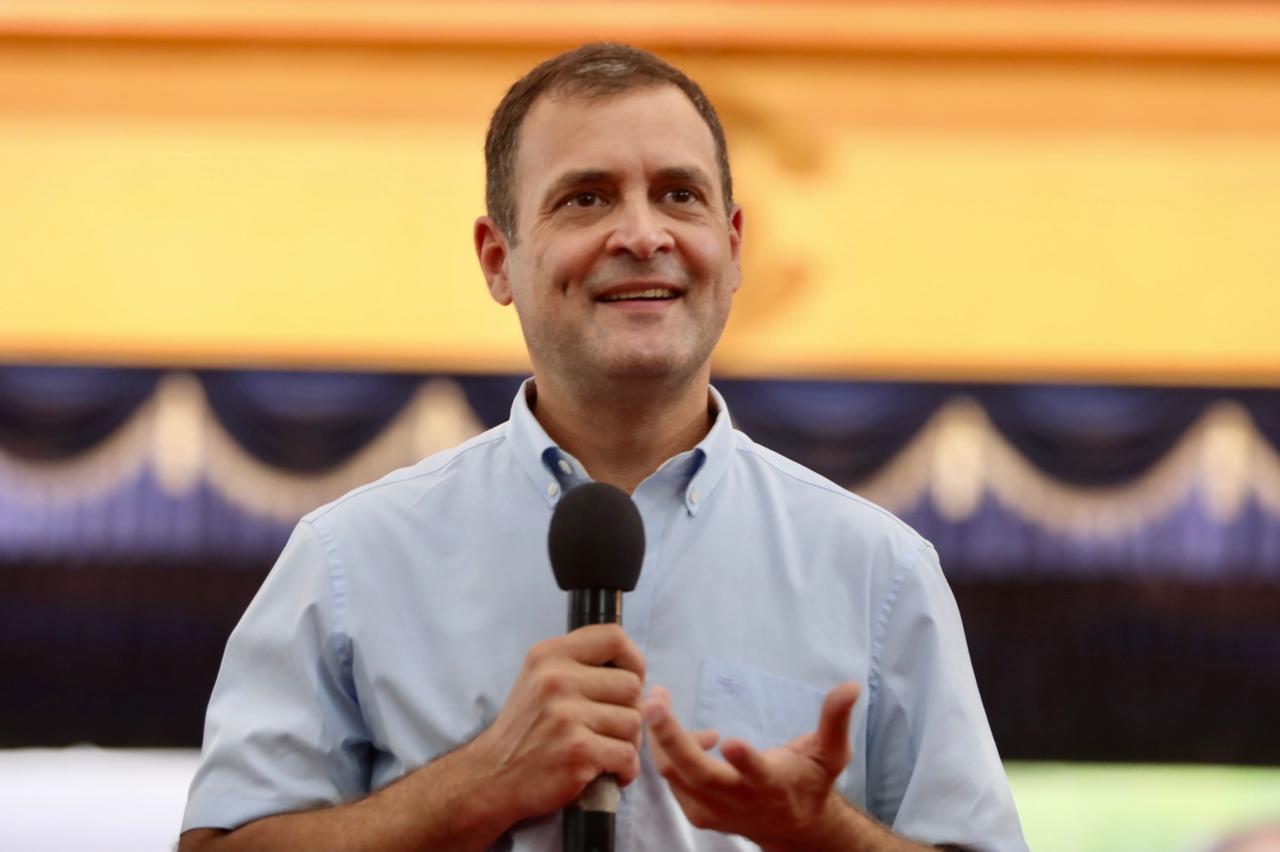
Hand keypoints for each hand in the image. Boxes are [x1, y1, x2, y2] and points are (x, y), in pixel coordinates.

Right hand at [466, 624, 645, 824]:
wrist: (491, 777)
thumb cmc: (525, 729)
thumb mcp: (539, 678)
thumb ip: (579, 663)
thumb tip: (632, 665)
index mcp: (549, 655)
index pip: (613, 637)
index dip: (633, 659)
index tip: (629, 681)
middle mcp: (556, 679)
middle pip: (632, 685)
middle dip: (630, 710)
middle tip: (609, 728)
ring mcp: (566, 716)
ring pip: (634, 722)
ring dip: (627, 742)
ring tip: (602, 749)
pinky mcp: (577, 751)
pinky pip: (628, 755)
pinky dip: (624, 769)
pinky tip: (605, 771)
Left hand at [643, 681, 860, 850]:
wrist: (793, 829)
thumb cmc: (809, 782)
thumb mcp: (830, 753)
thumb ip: (835, 720)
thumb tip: (851, 687)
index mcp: (772, 784)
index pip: (756, 774)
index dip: (744, 760)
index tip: (730, 739)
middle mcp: (738, 800)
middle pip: (696, 772)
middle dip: (671, 736)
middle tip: (655, 700)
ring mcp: (712, 810)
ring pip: (674, 774)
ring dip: (661, 737)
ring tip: (661, 701)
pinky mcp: (696, 813)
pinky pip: (671, 779)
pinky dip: (668, 751)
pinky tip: (690, 734)